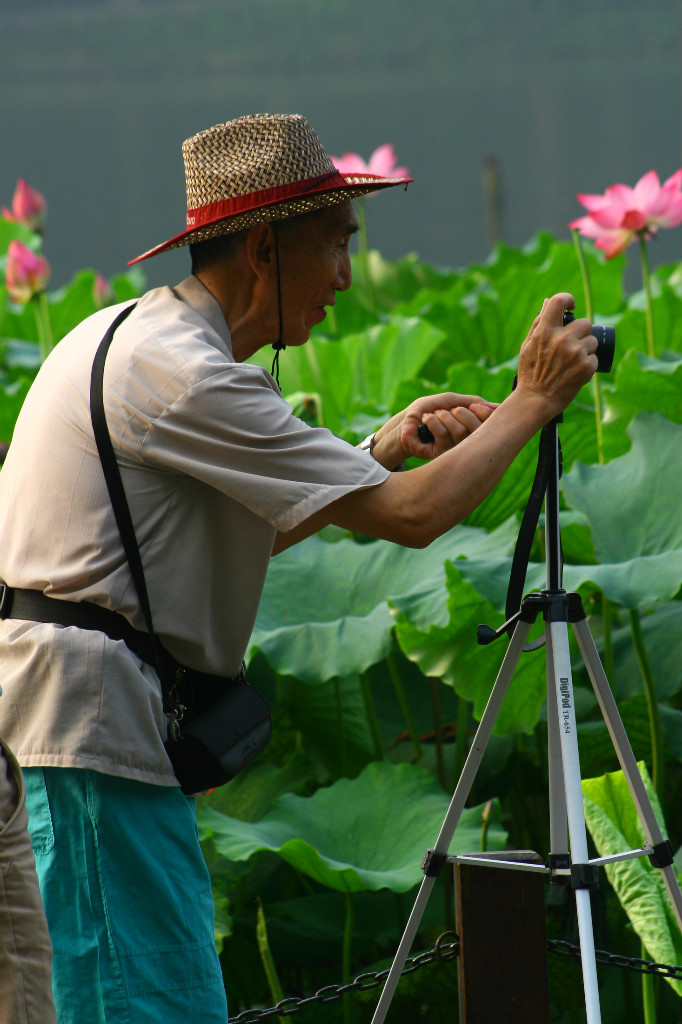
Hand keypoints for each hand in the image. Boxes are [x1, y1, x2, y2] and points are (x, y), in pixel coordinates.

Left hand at [371, 392, 497, 467]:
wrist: (403, 425)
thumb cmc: (426, 412)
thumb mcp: (449, 401)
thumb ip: (471, 402)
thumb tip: (497, 407)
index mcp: (472, 429)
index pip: (490, 424)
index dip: (484, 412)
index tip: (474, 406)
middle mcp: (466, 442)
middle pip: (478, 427)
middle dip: (461, 412)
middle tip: (447, 410)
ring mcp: (453, 450)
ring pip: (459, 431)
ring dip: (443, 416)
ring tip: (432, 415)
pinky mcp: (440, 455)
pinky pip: (443, 435)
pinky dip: (432, 421)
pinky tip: (425, 421)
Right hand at [516, 293, 597, 416]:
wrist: (536, 400)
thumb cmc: (530, 372)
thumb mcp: (527, 345)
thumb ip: (539, 323)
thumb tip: (548, 302)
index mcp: (545, 331)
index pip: (559, 301)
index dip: (568, 300)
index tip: (571, 306)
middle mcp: (562, 339)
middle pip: (584, 323)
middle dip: (580, 333)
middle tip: (571, 346)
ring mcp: (576, 353)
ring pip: (592, 341)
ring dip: (585, 349)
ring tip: (571, 362)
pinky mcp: (587, 366)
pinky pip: (594, 357)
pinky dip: (587, 364)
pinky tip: (575, 372)